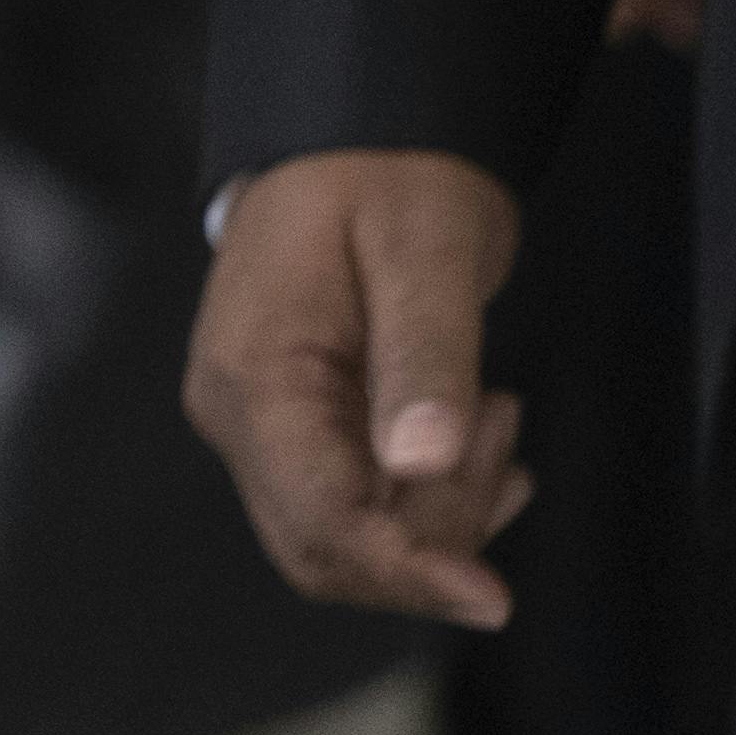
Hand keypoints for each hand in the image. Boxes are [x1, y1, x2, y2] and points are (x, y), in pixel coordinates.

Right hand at [188, 148, 531, 625]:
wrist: (358, 135)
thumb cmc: (387, 176)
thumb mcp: (425, 251)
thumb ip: (424, 358)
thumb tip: (421, 464)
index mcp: (252, 375)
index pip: (319, 520)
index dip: (406, 572)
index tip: (492, 599)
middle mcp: (236, 411)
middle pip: (328, 549)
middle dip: (433, 535)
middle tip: (499, 435)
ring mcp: (258, 422)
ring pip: (353, 538)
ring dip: (445, 510)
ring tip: (494, 409)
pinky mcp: (292, 426)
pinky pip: (362, 509)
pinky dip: (437, 501)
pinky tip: (480, 441)